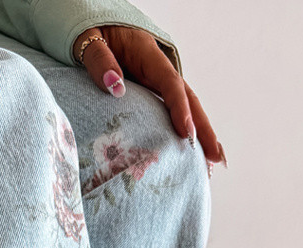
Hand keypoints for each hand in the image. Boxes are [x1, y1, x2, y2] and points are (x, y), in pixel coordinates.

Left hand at [72, 27, 225, 167]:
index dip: (179, 108)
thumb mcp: (89, 41)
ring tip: (211, 163)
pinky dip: (183, 132)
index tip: (186, 134)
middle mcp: (157, 68)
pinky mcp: (149, 93)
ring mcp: (155, 81)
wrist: (89, 28)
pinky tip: (189, 154)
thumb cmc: (87, 33)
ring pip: (183, 107)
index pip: (169, 82)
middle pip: (187, 98)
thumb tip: (115, 86)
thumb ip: (99, 60)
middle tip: (215, 157)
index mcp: (146, 53)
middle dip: (203, 128)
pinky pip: (169, 112)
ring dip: (199, 134)